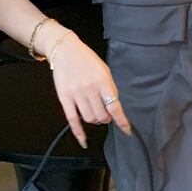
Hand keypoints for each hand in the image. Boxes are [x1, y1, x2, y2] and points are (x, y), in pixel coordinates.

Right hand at [49, 32, 132, 146]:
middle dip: (106, 118)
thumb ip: (110, 88)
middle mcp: (90, 89)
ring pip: (89, 118)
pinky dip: (78, 132)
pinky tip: (83, 141)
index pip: (115, 106)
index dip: (122, 121)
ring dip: (94, 120)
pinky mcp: (64, 98)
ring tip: (94, 113)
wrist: (65, 50)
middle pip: (102, 116)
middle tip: (105, 113)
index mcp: (102, 81)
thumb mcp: (104, 70)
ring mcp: (76, 94)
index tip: (127, 130)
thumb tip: (114, 108)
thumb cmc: (87, 60)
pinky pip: (72, 119)